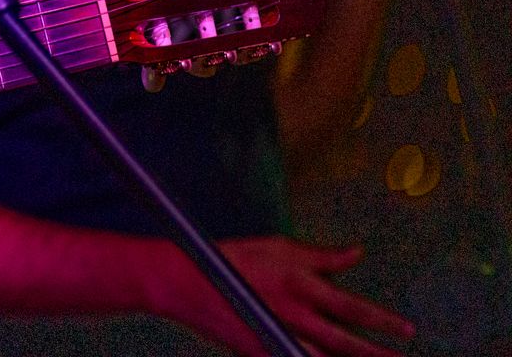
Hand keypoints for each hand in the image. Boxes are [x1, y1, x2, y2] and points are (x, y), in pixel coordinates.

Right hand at [161, 235, 413, 355]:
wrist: (186, 281)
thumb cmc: (232, 257)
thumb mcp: (278, 246)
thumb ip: (321, 255)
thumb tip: (354, 253)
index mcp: (301, 284)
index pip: (353, 307)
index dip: (383, 320)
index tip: (407, 330)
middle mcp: (294, 314)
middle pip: (347, 343)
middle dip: (377, 355)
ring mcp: (277, 335)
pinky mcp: (261, 351)